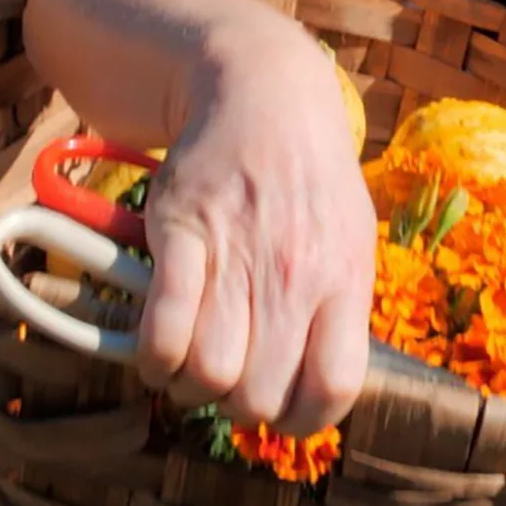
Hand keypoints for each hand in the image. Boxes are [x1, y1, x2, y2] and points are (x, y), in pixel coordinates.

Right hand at [134, 18, 375, 436]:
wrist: (260, 88)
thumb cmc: (309, 171)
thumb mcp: (351, 231)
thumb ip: (342, 304)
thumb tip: (322, 382)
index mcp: (344, 273)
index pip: (332, 388)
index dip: (303, 417)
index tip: (283, 403)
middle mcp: (294, 270)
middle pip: (258, 395)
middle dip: (238, 401)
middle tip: (232, 372)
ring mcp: (237, 252)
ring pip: (207, 375)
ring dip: (191, 383)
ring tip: (195, 355)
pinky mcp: (181, 233)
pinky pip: (161, 333)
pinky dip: (154, 357)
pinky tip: (161, 342)